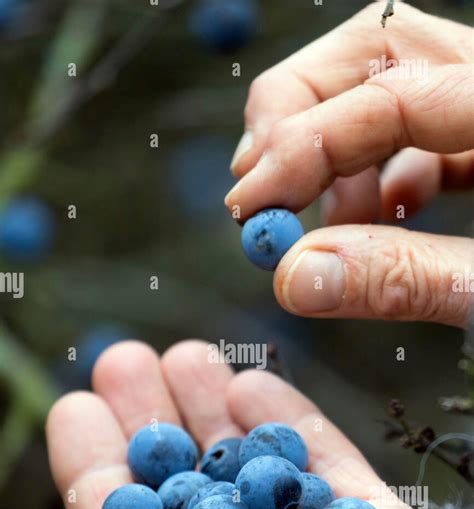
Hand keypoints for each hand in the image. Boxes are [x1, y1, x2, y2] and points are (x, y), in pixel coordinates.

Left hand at [46, 340, 463, 508]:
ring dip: (213, 406)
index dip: (100, 461)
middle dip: (152, 417)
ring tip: (183, 353)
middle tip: (123, 361)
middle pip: (186, 477)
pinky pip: (324, 461)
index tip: (77, 407)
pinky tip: (253, 384)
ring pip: (251, 461)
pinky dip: (289, 421)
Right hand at [225, 2, 472, 325]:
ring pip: (387, 78)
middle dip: (299, 113)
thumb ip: (402, 279)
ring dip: (330, 144)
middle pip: (377, 49)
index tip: (248, 206)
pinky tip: (365, 217)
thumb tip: (296, 277)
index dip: (305, 145)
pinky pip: (416, 125)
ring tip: (316, 221)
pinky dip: (372, 168)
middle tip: (260, 184)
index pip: (392, 90)